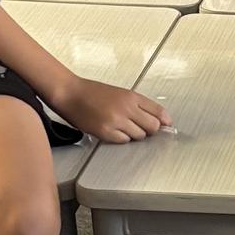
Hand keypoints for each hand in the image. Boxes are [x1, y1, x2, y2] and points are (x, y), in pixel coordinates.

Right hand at [43, 77, 169, 143]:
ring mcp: (116, 120)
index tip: (165, 126)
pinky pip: (124, 141)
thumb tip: (161, 120)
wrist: (69, 93)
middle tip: (139, 127)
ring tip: (122, 127)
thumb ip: (140, 105)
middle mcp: (126, 108)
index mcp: (132, 96)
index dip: (164, 121)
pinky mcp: (106, 131)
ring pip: (139, 136)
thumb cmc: (93, 92)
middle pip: (153, 127)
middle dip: (149, 130)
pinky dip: (121, 139)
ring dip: (134, 134)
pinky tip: (113, 131)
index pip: (159, 112)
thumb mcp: (120, 93)